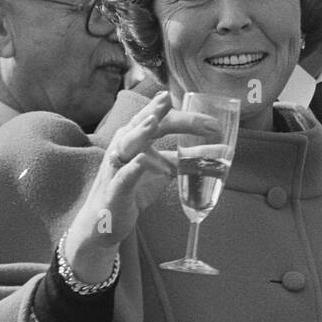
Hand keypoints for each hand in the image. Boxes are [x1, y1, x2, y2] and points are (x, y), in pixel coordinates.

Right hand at [62, 91, 220, 286]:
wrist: (103, 223)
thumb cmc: (132, 189)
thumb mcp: (162, 170)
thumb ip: (185, 158)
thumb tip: (218, 151)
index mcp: (136, 139)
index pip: (160, 121)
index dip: (184, 119)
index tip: (211, 123)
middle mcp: (123, 147)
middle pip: (140, 124)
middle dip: (156, 112)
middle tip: (169, 99)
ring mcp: (116, 168)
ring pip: (126, 145)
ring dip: (139, 132)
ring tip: (153, 122)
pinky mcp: (114, 191)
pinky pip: (122, 177)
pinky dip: (132, 168)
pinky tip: (141, 160)